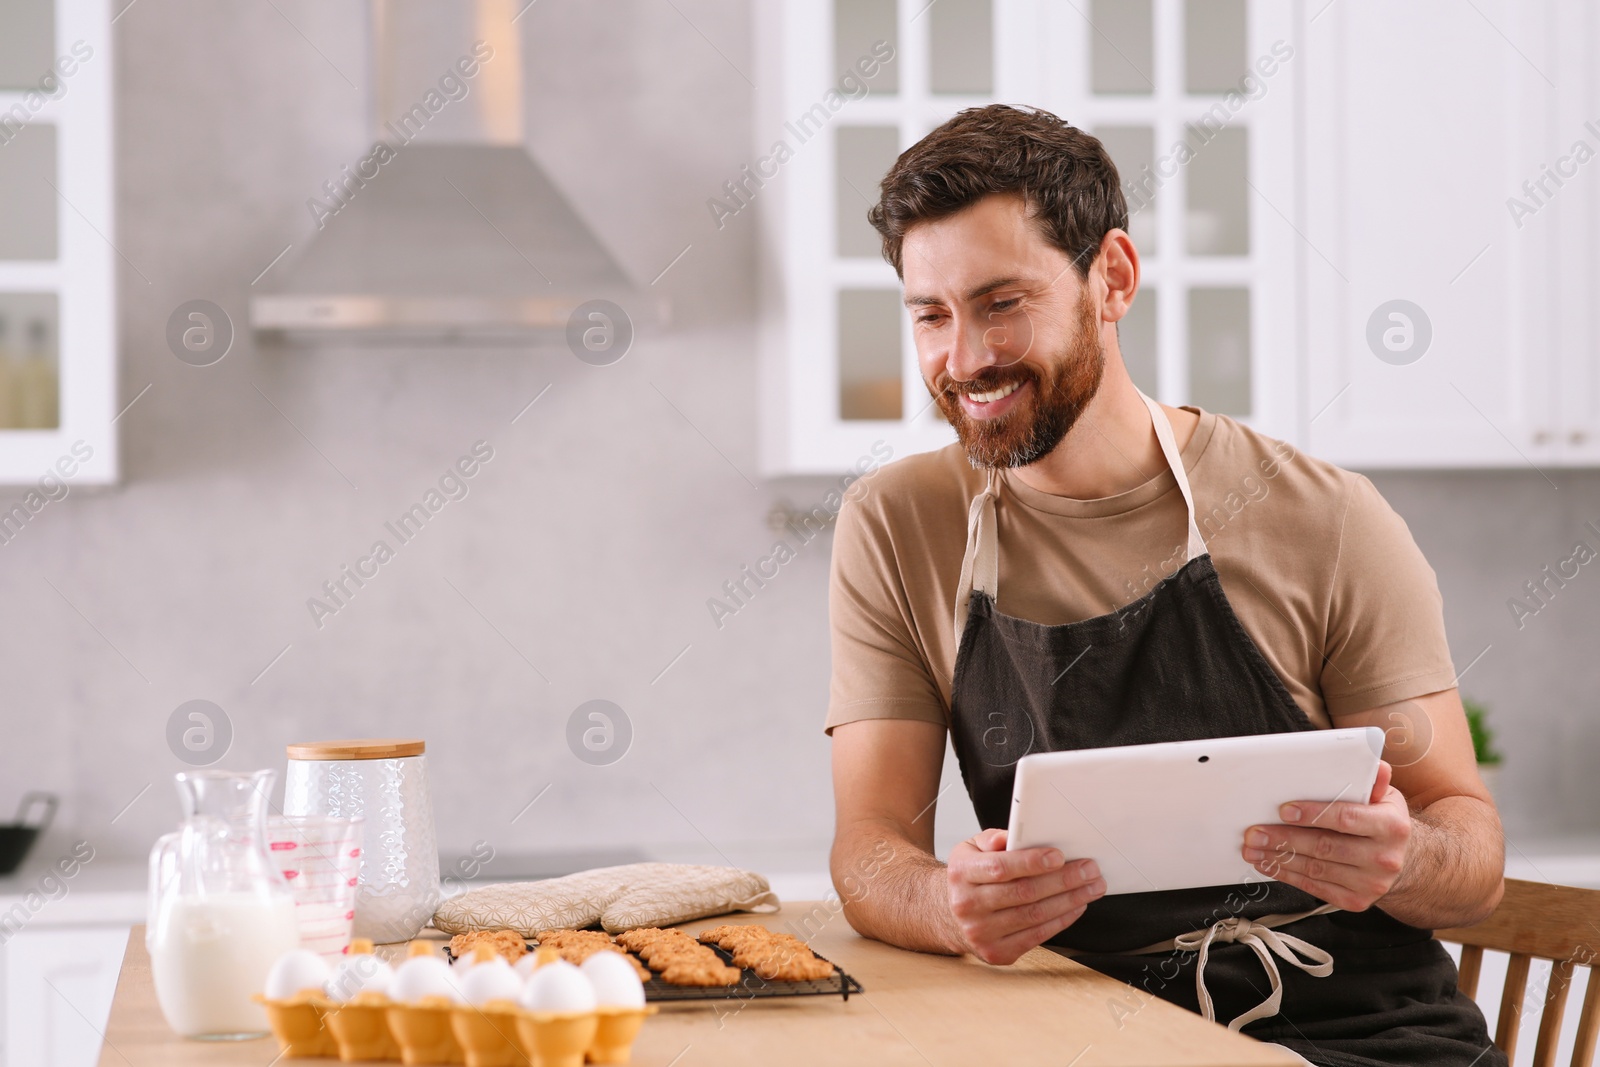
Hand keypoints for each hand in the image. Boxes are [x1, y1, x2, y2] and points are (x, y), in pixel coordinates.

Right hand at [946, 828, 1106, 964]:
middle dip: (1063, 880)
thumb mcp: (971, 849)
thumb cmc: (970, 877)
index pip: (1000, 867)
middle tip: (1089, 870)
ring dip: (1069, 900)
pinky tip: (1076, 906)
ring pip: (1034, 915)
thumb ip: (992, 839)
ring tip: (1091, 887)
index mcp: (961, 873)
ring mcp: (981, 933)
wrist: (948, 915)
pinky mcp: (996, 952)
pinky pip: (1037, 936)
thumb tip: (1012, 838)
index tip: (1059, 856)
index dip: (1032, 862)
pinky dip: (1061, 920)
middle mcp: (967, 905)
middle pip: (1024, 892)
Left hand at [1241, 760, 1411, 911]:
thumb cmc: (1381, 820)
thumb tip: (1375, 763)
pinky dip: (1287, 875)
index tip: (1283, 810)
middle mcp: (1384, 858)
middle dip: (1284, 839)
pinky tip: (1268, 864)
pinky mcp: (1356, 901)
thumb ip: (1372, 781)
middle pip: (1325, 847)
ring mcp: (1370, 883)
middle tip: (1254, 832)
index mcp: (1391, 826)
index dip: (1313, 814)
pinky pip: (1315, 887)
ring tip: (1252, 848)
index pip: (1346, 818)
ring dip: (1279, 858)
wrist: (1399, 861)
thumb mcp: (1384, 797)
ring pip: (1315, 869)